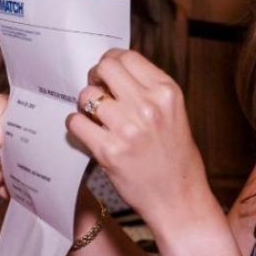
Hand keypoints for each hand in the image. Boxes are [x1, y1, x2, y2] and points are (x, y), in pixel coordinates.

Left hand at [66, 49, 204, 225]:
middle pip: (104, 68)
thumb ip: (147, 90)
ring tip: (95, 118)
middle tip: (96, 91)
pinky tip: (87, 133)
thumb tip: (112, 70)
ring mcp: (128, 128)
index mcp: (166, 92)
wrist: (179, 199)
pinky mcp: (109, 151)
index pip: (126, 57)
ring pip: (86, 95)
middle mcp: (148, 106)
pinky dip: (76, 126)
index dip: (110, 61)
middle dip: (95, 77)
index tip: (106, 74)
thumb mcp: (173, 113)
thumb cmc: (175, 157)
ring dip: (85, 105)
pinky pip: (76, 123)